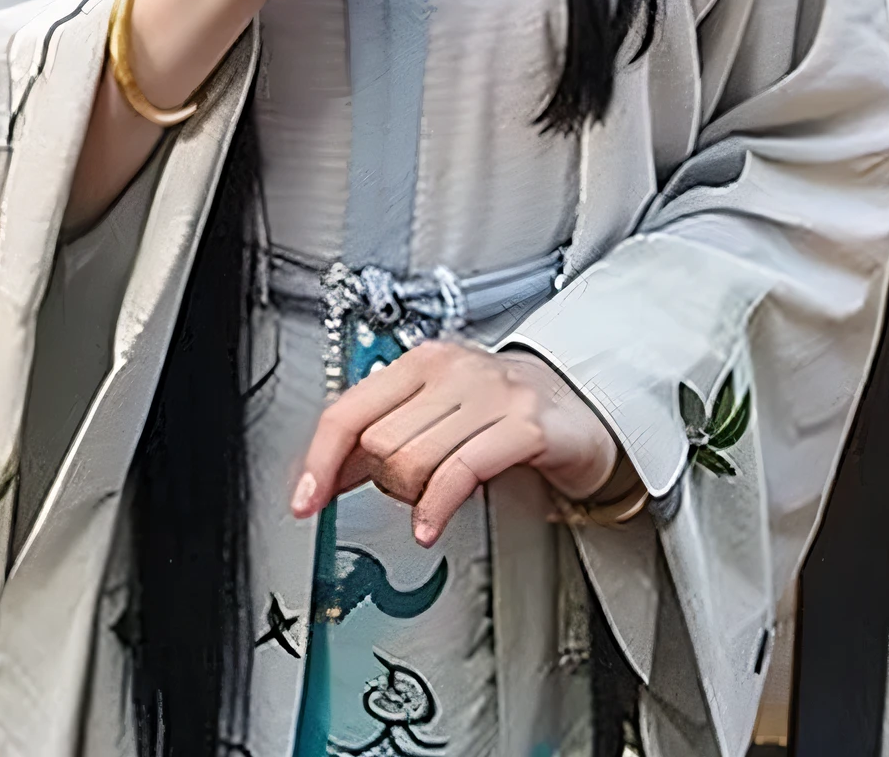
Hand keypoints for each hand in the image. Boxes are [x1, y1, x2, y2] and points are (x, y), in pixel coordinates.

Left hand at [291, 341, 618, 546]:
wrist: (583, 408)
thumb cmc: (504, 411)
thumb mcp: (439, 413)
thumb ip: (385, 436)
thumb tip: (327, 473)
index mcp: (422, 362)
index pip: (350, 409)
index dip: (320, 461)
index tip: (305, 502)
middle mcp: (454, 370)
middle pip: (379, 442)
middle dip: (381, 483)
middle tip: (404, 493)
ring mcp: (492, 395)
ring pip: (413, 459)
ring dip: (410, 498)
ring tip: (428, 505)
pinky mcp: (525, 426)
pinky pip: (460, 472)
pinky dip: (436, 508)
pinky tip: (430, 527)